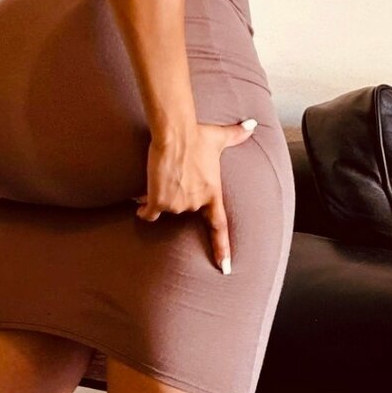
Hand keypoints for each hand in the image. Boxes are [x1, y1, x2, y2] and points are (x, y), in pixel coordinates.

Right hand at [133, 118, 257, 272]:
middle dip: (180, 197)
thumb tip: (252, 124)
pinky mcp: (158, 201)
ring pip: (167, 208)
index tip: (225, 269)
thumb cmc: (197, 134)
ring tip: (161, 178)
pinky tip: (139, 205)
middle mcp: (196, 203)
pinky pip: (149, 213)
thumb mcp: (220, 137)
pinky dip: (144, 210)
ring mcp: (177, 205)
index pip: (220, 227)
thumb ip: (237, 134)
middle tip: (176, 177)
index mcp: (213, 193)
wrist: (175, 134)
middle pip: (186, 209)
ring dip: (161, 199)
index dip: (223, 249)